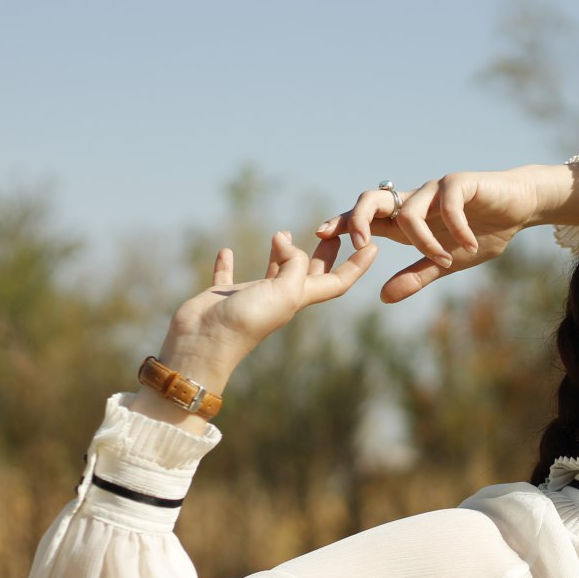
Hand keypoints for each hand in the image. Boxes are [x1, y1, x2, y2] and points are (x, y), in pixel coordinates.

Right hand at [156, 233, 377, 392]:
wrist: (203, 345)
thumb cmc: (247, 322)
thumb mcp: (284, 291)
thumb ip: (293, 263)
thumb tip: (285, 239)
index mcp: (298, 299)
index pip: (336, 282)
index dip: (357, 266)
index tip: (375, 246)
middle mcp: (278, 298)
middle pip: (308, 273)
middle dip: (323, 254)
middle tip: (334, 232)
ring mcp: (250, 297)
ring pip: (271, 272)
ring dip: (279, 254)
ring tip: (282, 234)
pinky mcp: (223, 296)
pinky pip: (228, 276)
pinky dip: (227, 264)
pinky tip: (226, 251)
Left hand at [317, 169, 544, 302]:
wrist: (519, 209)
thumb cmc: (482, 233)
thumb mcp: (446, 262)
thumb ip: (416, 276)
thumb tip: (383, 298)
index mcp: (405, 219)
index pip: (365, 217)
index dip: (342, 223)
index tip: (321, 235)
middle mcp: (414, 200)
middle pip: (372, 199)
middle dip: (358, 219)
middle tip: (358, 245)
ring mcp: (435, 189)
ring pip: (409, 211)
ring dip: (424, 241)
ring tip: (444, 259)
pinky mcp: (460, 182)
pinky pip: (447, 203)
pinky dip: (455, 227)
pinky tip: (468, 245)